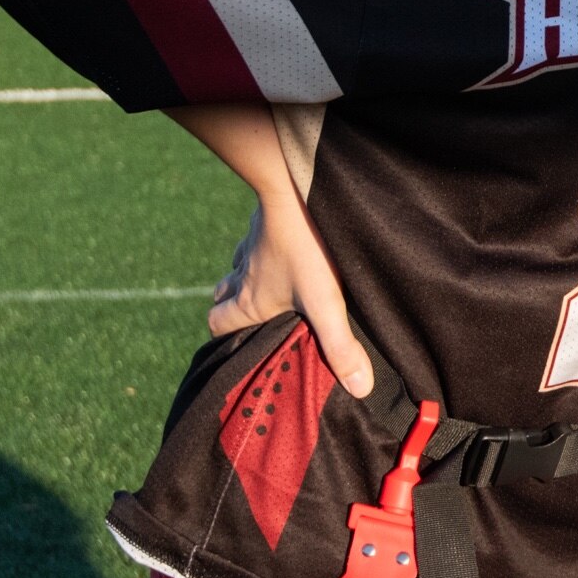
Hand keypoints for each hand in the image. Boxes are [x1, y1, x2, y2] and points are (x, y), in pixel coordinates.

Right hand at [207, 192, 374, 397]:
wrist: (294, 187)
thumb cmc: (306, 248)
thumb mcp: (325, 303)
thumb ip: (340, 347)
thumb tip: (360, 391)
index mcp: (248, 300)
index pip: (217, 326)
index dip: (225, 338)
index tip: (242, 346)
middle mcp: (242, 275)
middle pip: (223, 298)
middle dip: (236, 309)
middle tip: (262, 318)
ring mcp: (251, 246)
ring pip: (240, 268)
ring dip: (252, 278)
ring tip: (278, 287)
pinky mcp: (264, 222)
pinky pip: (256, 240)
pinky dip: (265, 249)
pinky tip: (288, 248)